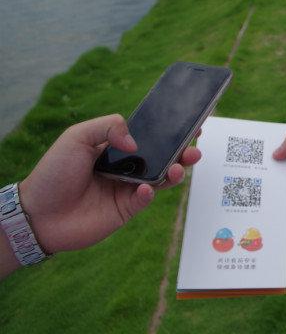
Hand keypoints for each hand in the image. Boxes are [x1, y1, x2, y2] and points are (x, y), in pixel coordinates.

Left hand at [17, 114, 201, 253]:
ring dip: (175, 172)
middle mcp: (126, 168)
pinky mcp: (126, 210)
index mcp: (116, 148)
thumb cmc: (54, 173)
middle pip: (163, 158)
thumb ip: (108, 128)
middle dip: (183, 152)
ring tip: (178, 168)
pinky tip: (144, 189)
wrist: (38, 213)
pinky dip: (150, 193)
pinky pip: (146, 199)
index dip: (171, 131)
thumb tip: (136, 141)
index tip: (192, 125)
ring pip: (161, 179)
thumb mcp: (77, 137)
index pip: (150, 137)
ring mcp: (127, 189)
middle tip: (194, 148)